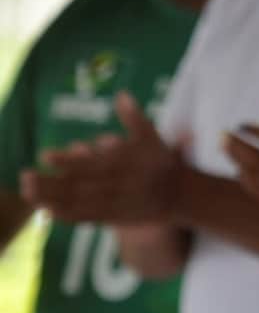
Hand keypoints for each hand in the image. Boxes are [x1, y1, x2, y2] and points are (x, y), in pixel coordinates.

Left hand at [20, 92, 181, 222]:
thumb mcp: (152, 136)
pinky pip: (86, 218)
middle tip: (25, 176)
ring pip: (78, 203)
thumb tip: (122, 94)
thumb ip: (134, 117)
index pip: (88, 163)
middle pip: (78, 185)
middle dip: (50, 182)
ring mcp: (113, 204)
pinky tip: (49, 211)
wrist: (179, 195)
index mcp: (122, 166)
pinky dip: (67, 215)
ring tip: (30, 193)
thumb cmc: (162, 162)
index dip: (65, 160)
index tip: (43, 155)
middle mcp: (116, 186)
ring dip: (52, 199)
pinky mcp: (112, 217)